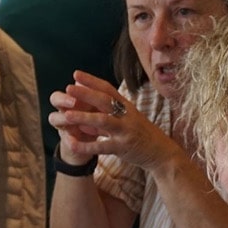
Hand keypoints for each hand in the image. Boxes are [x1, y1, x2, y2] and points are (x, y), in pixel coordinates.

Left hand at [49, 72, 178, 173]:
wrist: (162, 153)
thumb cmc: (140, 135)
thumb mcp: (126, 119)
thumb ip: (106, 114)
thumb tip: (84, 107)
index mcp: (126, 106)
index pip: (108, 89)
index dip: (92, 81)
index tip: (75, 74)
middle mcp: (127, 115)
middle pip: (105, 100)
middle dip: (86, 94)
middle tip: (68, 88)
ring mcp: (126, 131)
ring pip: (103, 121)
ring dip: (84, 117)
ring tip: (66, 115)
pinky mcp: (124, 147)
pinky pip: (102, 146)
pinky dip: (86, 146)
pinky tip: (71, 144)